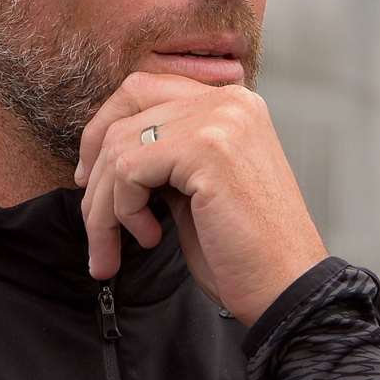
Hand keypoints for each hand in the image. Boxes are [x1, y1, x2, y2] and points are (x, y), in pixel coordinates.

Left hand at [75, 72, 327, 327]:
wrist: (287, 289)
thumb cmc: (244, 251)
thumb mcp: (196, 187)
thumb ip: (164, 156)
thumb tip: (106, 151)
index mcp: (231, 104)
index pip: (144, 89)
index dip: (104, 129)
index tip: (91, 179)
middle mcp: (229, 101)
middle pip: (126, 107)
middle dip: (96, 165)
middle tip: (91, 215)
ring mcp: (220, 119)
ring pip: (120, 146)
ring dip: (104, 206)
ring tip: (116, 247)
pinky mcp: (207, 149)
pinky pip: (128, 170)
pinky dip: (122, 211)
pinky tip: (151, 236)